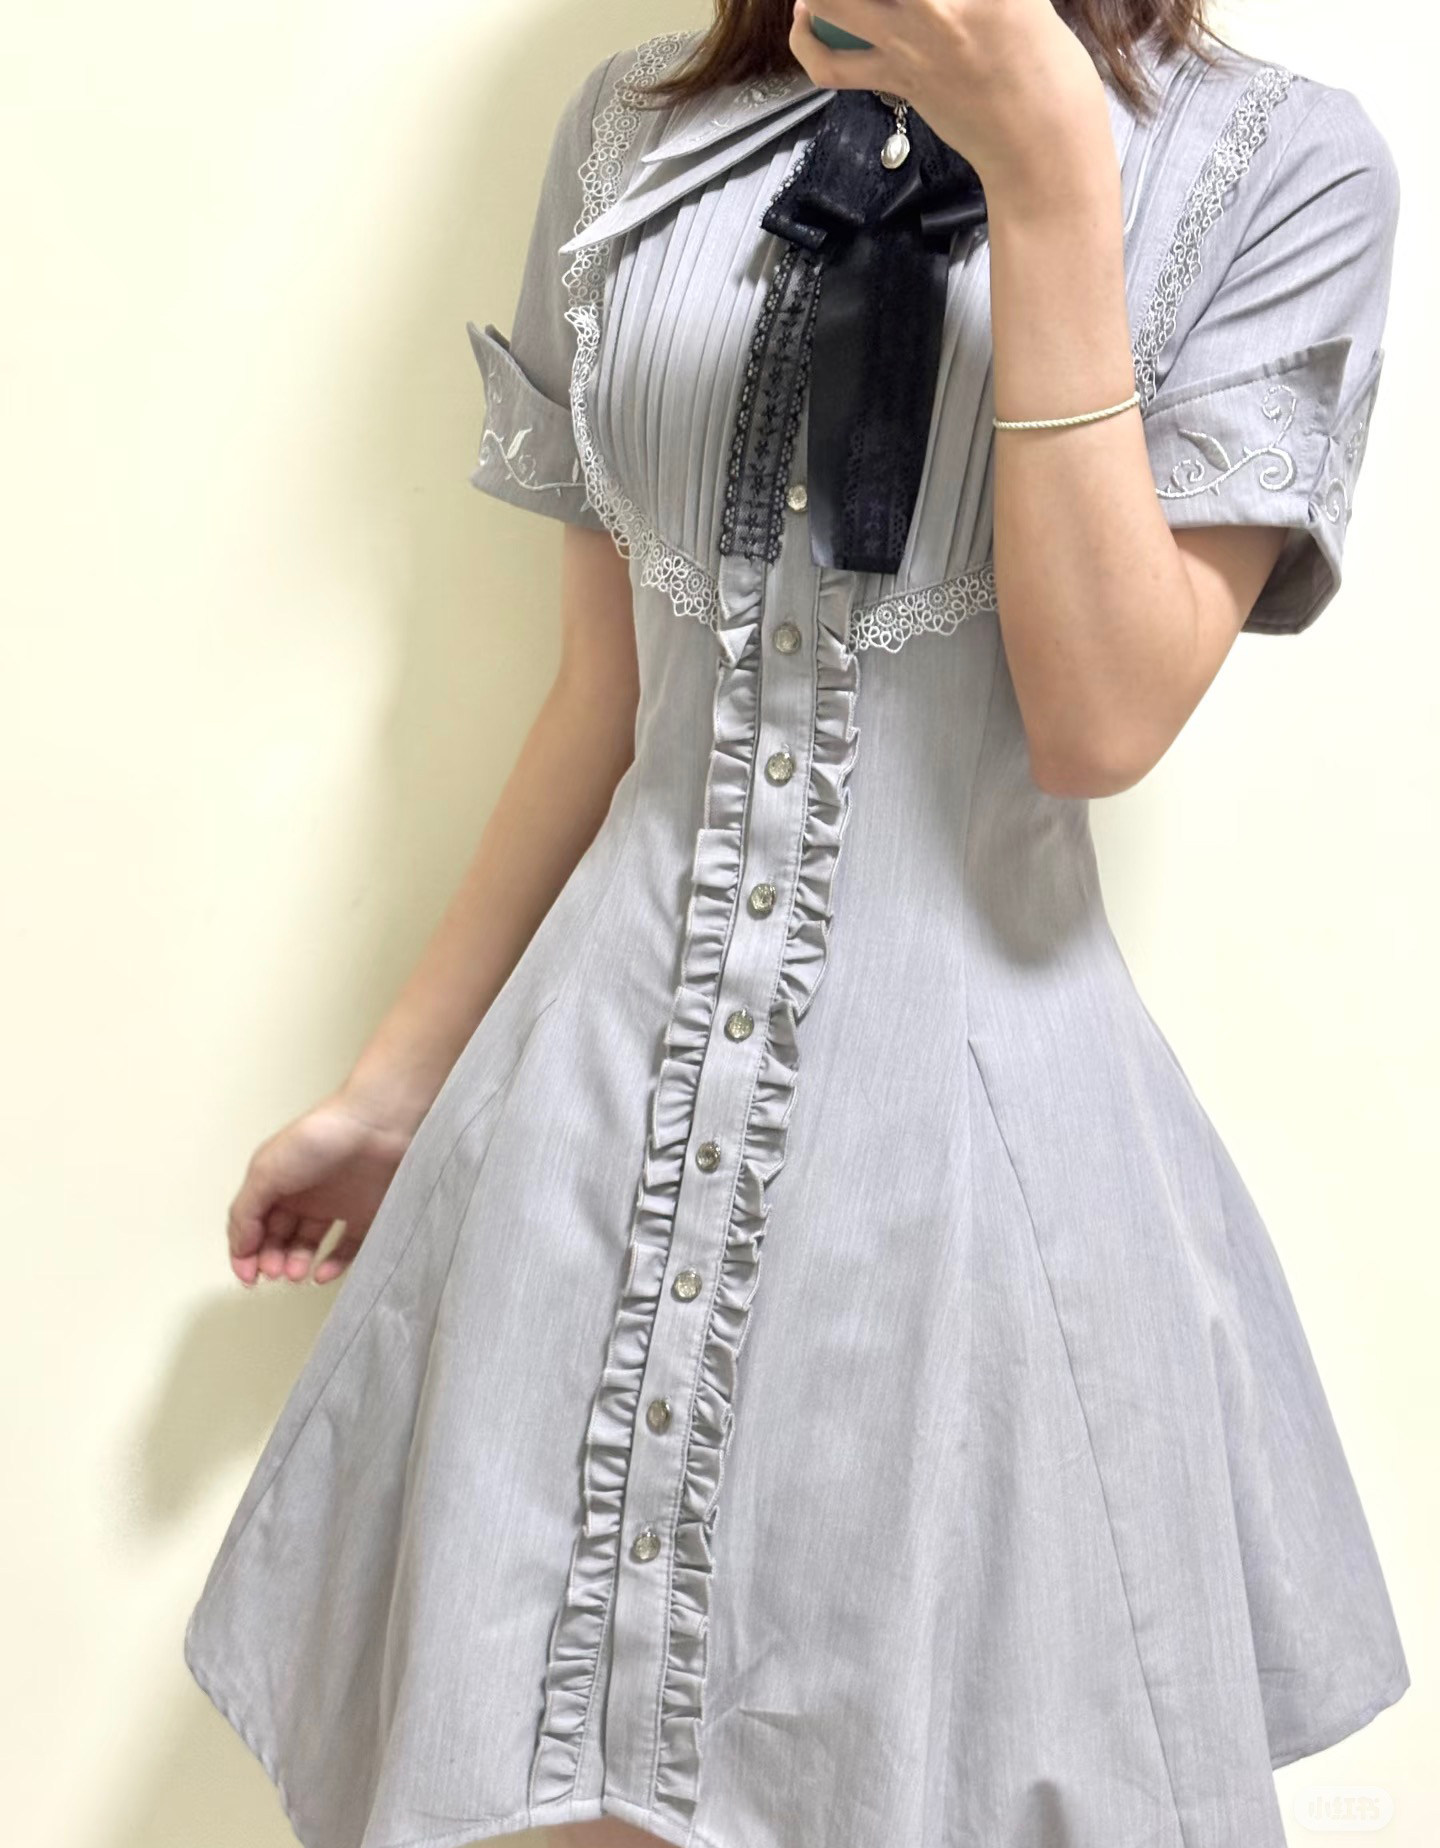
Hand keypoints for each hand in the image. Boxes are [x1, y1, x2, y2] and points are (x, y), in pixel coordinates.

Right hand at [226, 1091, 415, 1286]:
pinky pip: (347, 1247)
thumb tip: (240, 1248)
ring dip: (297, 1263)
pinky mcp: (366, 1214)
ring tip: (296, 1273)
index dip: (245, 1251)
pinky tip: (322, 1274)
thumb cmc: (317, 1141)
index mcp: (276, 1182)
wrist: (377, 1125)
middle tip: (276, 1272)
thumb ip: (246, 1211)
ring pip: (309, 1245)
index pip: (253, 1224)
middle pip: (279, 1238)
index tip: (248, 1276)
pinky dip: (333, 1264)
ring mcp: (335, 1205)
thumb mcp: (266, 1170)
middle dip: (272, 1259)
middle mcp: (303, 1195)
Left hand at [789, 0, 1110, 197]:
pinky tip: (804, 20)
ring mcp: (914, 37)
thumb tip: (960, 0)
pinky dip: (807, 44)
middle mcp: (941, 0)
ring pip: (836, 0)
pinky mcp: (898, 78)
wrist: (1039, 145)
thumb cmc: (1047, 69)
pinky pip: (832, 66)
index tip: (909, 0)